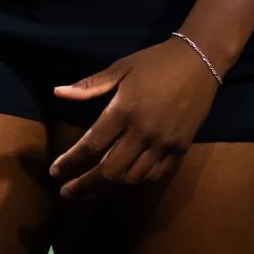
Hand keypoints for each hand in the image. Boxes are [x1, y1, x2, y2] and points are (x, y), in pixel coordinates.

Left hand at [48, 37, 221, 198]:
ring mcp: (164, 143)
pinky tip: (122, 185)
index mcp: (125, 110)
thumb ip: (89, 86)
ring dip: (108, 189)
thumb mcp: (120, 68)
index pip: (92, 145)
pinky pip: (156, 176)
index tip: (55, 172)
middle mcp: (144, 132)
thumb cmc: (155, 62)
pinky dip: (137, 184)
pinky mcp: (181, 148)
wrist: (199, 60)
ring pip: (133, 179)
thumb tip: (57, 93)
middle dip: (85, 186)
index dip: (70, 162)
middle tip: (66, 192)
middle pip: (110, 171)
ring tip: (90, 192)